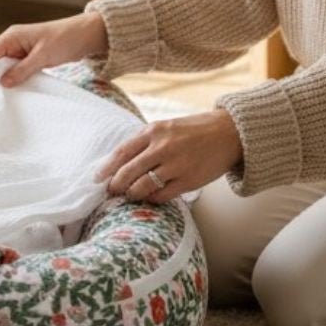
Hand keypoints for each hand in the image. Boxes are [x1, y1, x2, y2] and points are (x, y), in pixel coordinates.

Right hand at [0, 11, 107, 86]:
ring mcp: (21, 50)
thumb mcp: (43, 56)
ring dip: (2, 79)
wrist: (85, 35)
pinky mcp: (30, 58)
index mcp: (12, 36)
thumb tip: (2, 83)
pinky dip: (14, 78)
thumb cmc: (64, 39)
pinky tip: (13, 91)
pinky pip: (16, 69)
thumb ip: (22, 69)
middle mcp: (13, 42)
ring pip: (4, 66)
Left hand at [95, 110, 242, 203]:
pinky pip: (162, 195)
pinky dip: (152, 199)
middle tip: (110, 192)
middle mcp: (162, 147)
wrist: (229, 134)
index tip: (97, 179)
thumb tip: (122, 161)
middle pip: (128, 172)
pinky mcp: (188, 180)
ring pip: (143, 186)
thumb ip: (147, 141)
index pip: (122, 152)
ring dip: (132, 194)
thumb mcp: (167, 127)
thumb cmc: (194, 131)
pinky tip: (150, 198)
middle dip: (115, 185)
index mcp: (154, 131)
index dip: (107, 168)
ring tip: (129, 196)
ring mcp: (176, 165)